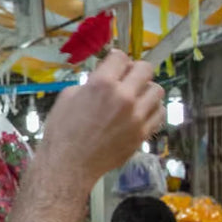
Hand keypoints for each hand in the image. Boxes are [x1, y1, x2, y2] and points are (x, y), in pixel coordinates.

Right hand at [39, 51, 163, 188]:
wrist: (69, 165)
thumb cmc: (61, 131)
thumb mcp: (68, 97)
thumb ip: (90, 83)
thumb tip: (103, 79)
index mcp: (102, 84)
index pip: (121, 57)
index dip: (115, 59)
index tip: (113, 65)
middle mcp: (124, 96)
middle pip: (145, 69)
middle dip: (135, 70)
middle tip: (126, 79)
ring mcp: (137, 116)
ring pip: (157, 90)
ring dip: (146, 90)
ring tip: (135, 98)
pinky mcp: (143, 133)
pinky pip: (159, 113)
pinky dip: (152, 110)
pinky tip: (141, 113)